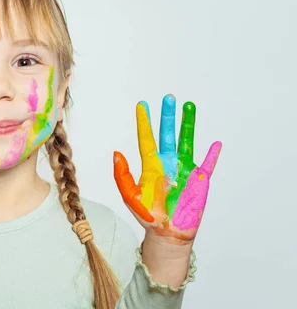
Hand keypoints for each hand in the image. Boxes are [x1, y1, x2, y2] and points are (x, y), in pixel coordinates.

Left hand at [113, 94, 221, 242]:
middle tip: (168, 97)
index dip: (144, 122)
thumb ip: (122, 176)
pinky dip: (212, 155)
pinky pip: (208, 164)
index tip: (142, 105)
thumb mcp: (129, 196)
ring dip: (188, 124)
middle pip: (168, 134)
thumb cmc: (147, 215)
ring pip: (187, 141)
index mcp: (150, 165)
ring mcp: (184, 169)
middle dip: (168, 116)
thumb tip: (116, 153)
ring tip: (189, 106)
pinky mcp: (199, 181)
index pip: (146, 139)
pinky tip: (215, 143)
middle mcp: (167, 163)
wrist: (166, 233)